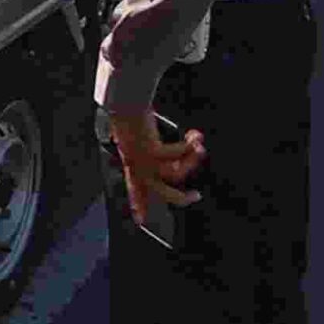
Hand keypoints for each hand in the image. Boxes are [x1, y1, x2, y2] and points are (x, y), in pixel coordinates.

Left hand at [107, 107, 205, 227]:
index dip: (139, 204)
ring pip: (175, 174)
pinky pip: (178, 154)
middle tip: (197, 195)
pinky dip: (190, 145)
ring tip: (201, 149)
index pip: (135, 189)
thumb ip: (149, 146)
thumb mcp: (138, 136)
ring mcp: (144, 160)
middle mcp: (137, 166)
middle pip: (162, 193)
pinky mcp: (151, 150)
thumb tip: (171, 154)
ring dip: (192, 162)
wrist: (122, 102)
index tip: (139, 221)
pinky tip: (195, 136)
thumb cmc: (131, 115)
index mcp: (132, 163)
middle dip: (182, 198)